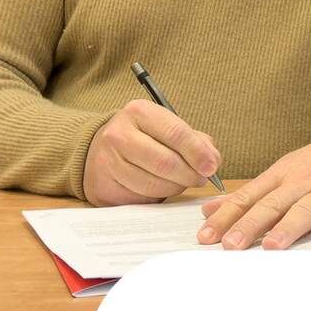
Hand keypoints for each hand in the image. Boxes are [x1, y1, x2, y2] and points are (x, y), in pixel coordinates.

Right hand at [83, 99, 221, 206]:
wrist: (99, 149)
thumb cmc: (142, 137)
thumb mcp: (166, 127)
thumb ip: (195, 140)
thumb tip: (212, 161)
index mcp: (139, 112)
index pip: (176, 133)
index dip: (198, 153)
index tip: (211, 166)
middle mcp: (119, 134)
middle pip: (165, 162)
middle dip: (189, 175)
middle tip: (201, 179)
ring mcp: (107, 161)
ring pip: (153, 184)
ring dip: (175, 188)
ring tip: (181, 182)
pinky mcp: (103, 186)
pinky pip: (140, 198)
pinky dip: (157, 196)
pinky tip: (160, 188)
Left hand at [197, 129, 310, 249]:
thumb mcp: (283, 172)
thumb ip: (248, 194)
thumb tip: (209, 210)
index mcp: (281, 176)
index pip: (248, 198)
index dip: (226, 217)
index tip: (206, 237)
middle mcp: (302, 182)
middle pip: (272, 205)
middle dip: (250, 225)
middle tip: (231, 246)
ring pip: (306, 209)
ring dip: (288, 228)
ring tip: (272, 247)